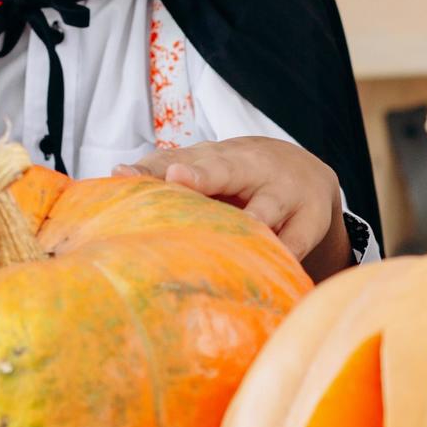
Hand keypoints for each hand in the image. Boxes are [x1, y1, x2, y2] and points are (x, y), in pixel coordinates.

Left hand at [117, 138, 352, 278]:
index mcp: (220, 156)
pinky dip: (282, 256)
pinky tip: (269, 270)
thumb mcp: (209, 167)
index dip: (156, 167)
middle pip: (225, 170)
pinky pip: (294, 244)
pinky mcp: (309, 223)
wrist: (310, 176)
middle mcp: (251, 168)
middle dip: (202, 175)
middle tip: (178, 175)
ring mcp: (284, 195)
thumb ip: (164, 171)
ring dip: (252, 220)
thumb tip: (116, 177)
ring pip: (265, 209)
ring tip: (240, 228)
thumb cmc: (241, 175)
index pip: (182, 159)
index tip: (127, 173)